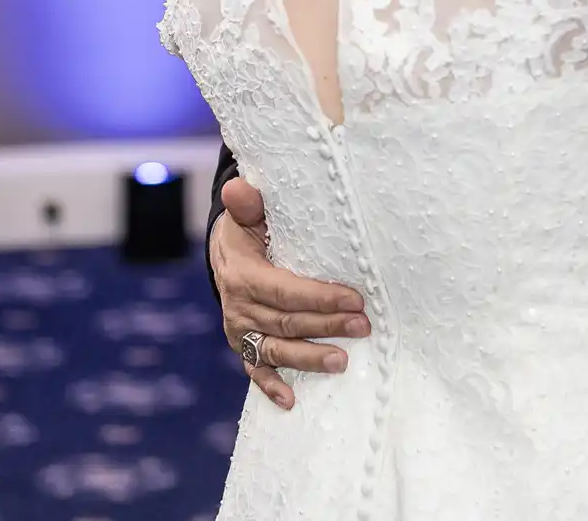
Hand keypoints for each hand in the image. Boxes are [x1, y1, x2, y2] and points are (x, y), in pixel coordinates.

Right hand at [212, 177, 369, 410]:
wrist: (224, 253)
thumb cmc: (247, 230)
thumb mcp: (246, 214)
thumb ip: (248, 203)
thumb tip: (239, 186)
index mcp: (243, 274)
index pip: (284, 291)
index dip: (319, 298)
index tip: (354, 299)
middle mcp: (239, 307)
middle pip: (288, 322)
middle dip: (327, 326)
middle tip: (364, 327)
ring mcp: (240, 330)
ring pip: (276, 349)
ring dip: (309, 358)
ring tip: (342, 362)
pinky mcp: (243, 345)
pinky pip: (255, 369)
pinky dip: (270, 386)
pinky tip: (290, 402)